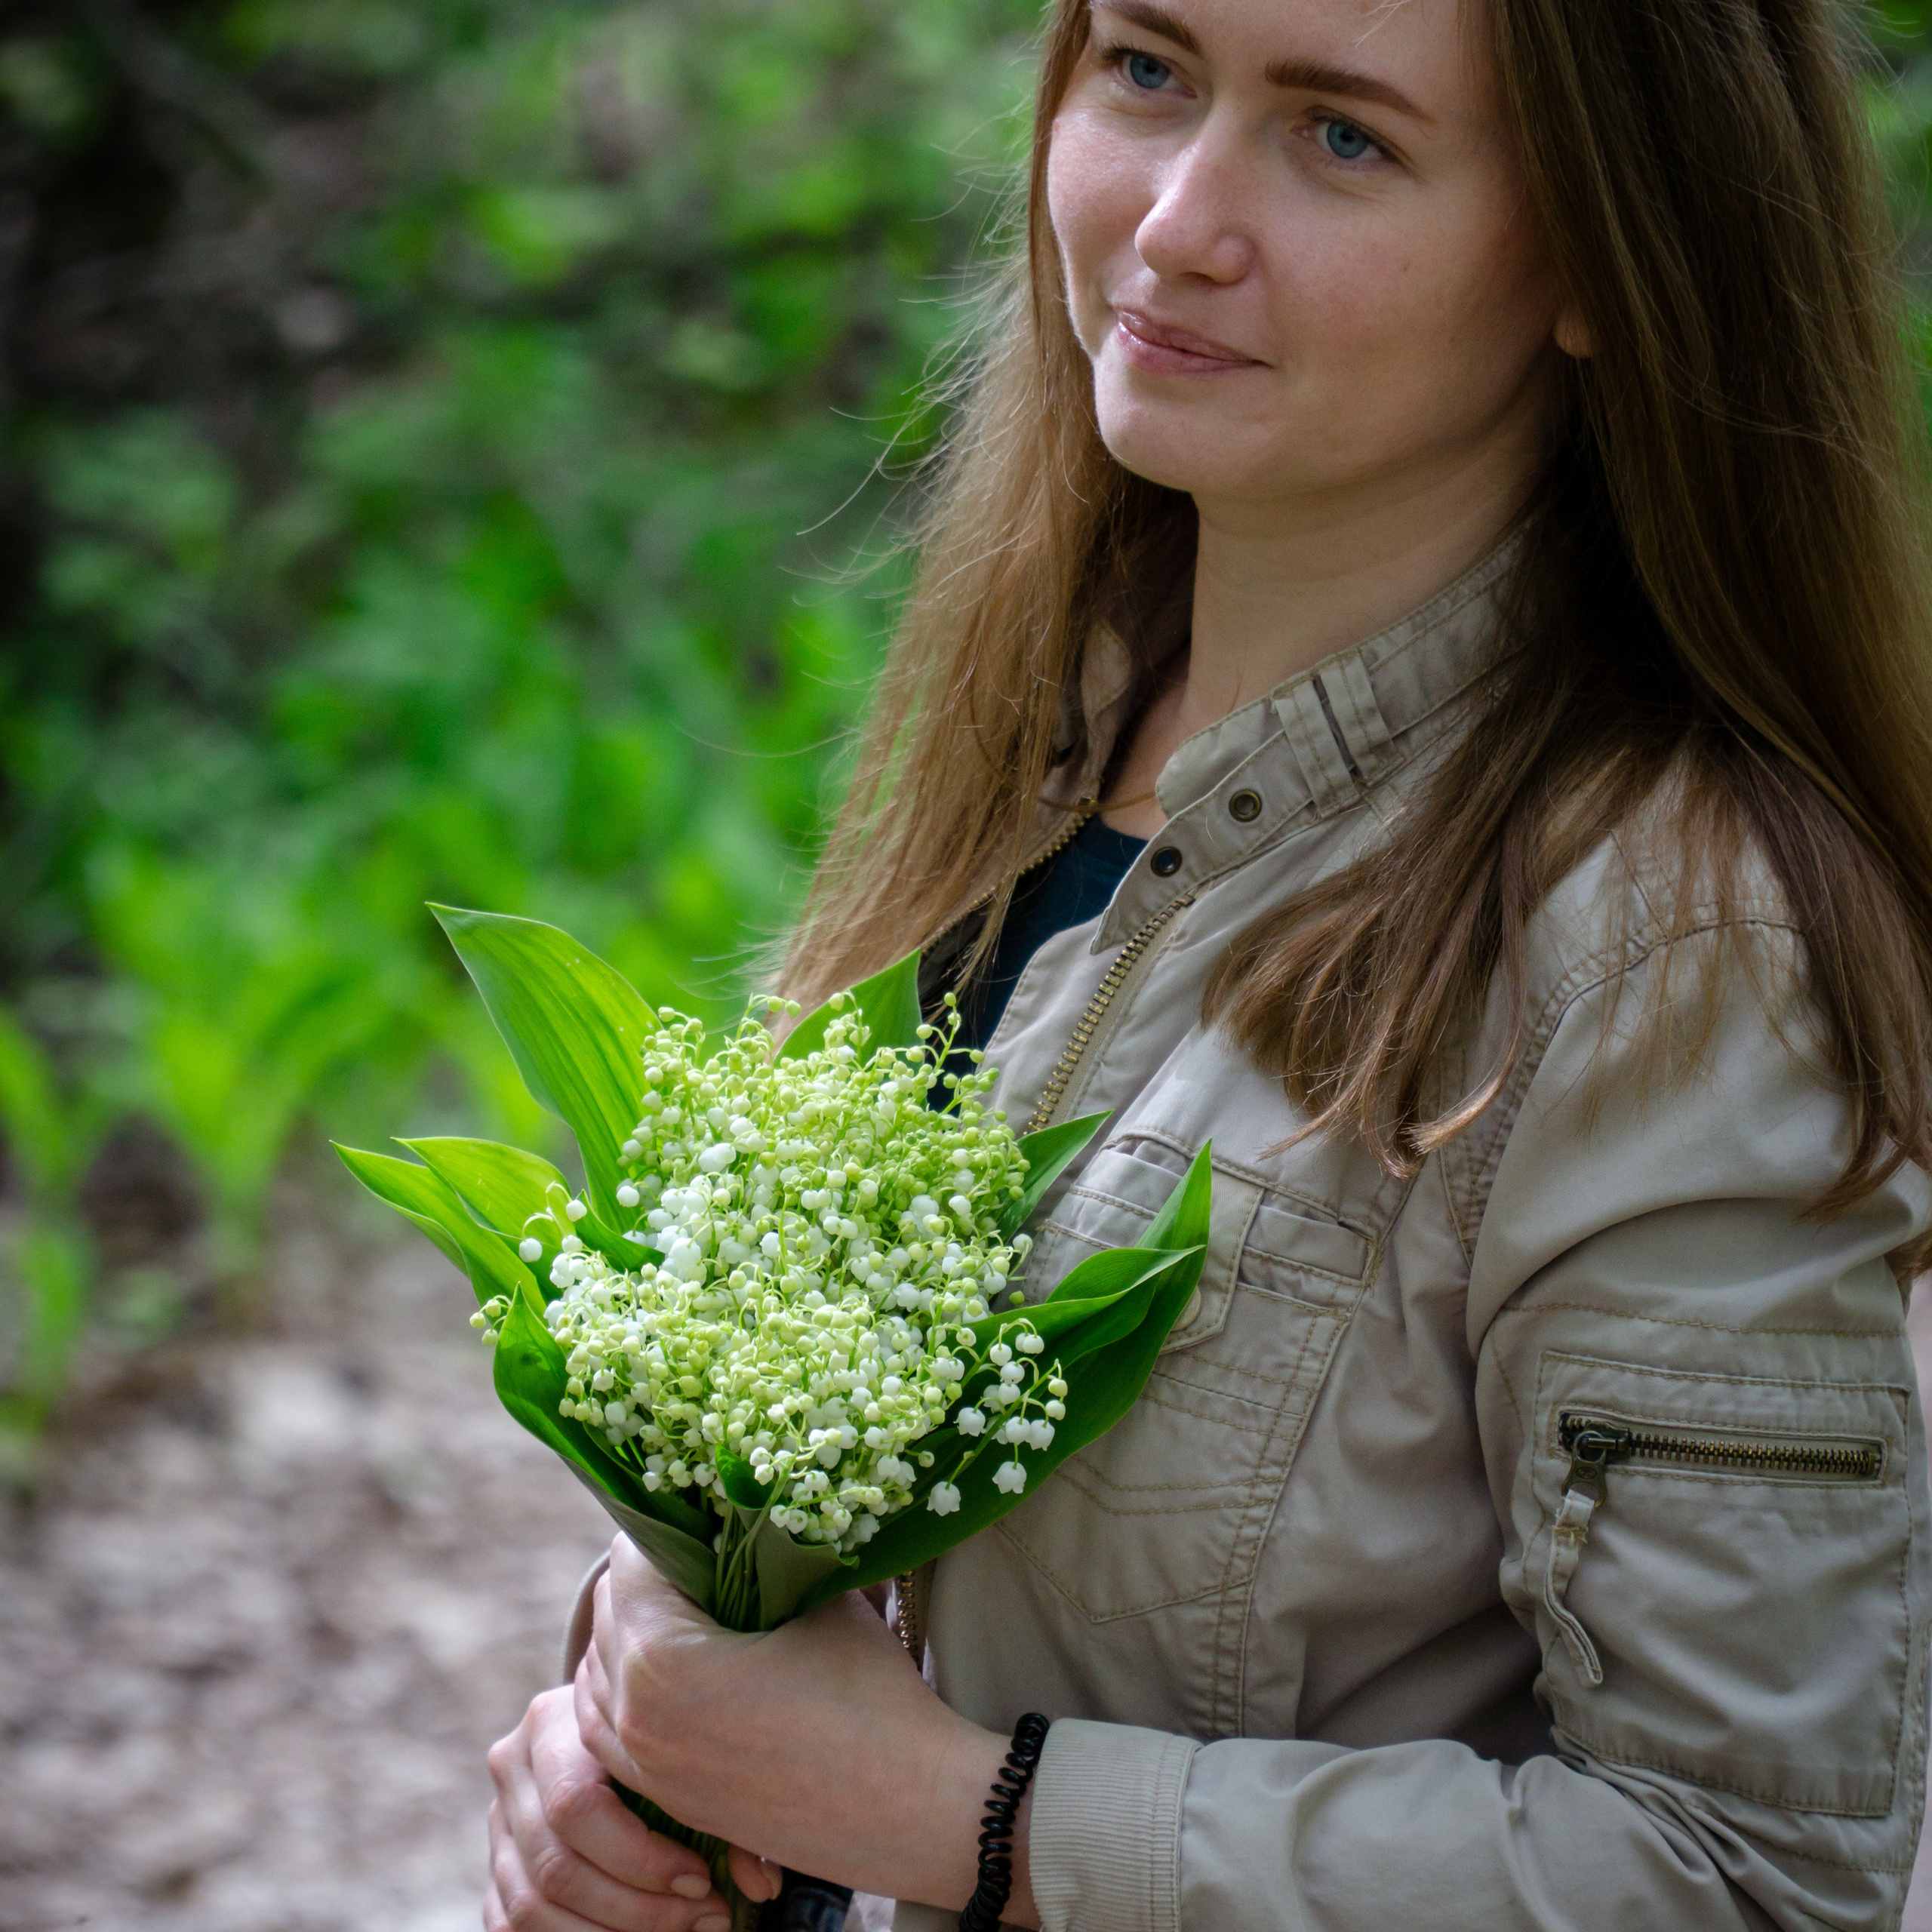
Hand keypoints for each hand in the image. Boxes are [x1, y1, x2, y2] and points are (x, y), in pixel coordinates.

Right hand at [485, 1683, 781, 1930]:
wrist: (602, 1731)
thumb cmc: (661, 1738)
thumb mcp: (683, 1753)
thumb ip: (722, 1807)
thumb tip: (761, 1885)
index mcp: (552, 1722)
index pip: (575, 1806)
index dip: (640, 1860)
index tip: (701, 1882)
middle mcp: (512, 1768)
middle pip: (556, 1865)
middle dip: (636, 1910)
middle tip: (702, 1919)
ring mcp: (495, 1822)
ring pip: (530, 1907)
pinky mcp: (492, 1869)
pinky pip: (510, 1926)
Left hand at [574, 1536, 1038, 1923]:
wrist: (909, 1806)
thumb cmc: (870, 1696)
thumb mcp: (818, 1601)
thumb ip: (762, 1556)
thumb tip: (742, 1518)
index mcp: (661, 1658)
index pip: (629, 1561)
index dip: (668, 1526)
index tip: (705, 1518)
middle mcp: (634, 1716)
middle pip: (607, 1615)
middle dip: (649, 1579)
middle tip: (704, 1556)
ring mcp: (646, 1766)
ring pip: (596, 1677)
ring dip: (630, 1636)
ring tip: (691, 1611)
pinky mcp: (667, 1800)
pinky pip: (610, 1732)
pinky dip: (627, 1693)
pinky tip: (677, 1673)